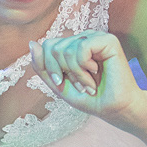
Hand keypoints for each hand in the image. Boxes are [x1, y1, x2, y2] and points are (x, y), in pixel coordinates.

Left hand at [29, 31, 143, 123]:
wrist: (114, 109)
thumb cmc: (89, 98)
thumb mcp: (58, 84)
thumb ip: (42, 66)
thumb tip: (32, 42)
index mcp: (73, 45)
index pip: (47, 46)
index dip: (49, 68)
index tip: (63, 82)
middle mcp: (84, 38)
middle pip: (53, 47)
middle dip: (62, 72)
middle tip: (79, 84)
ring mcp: (96, 37)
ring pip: (65, 49)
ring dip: (75, 73)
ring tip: (89, 83)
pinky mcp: (108, 40)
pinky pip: (81, 48)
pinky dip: (84, 68)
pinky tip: (96, 73)